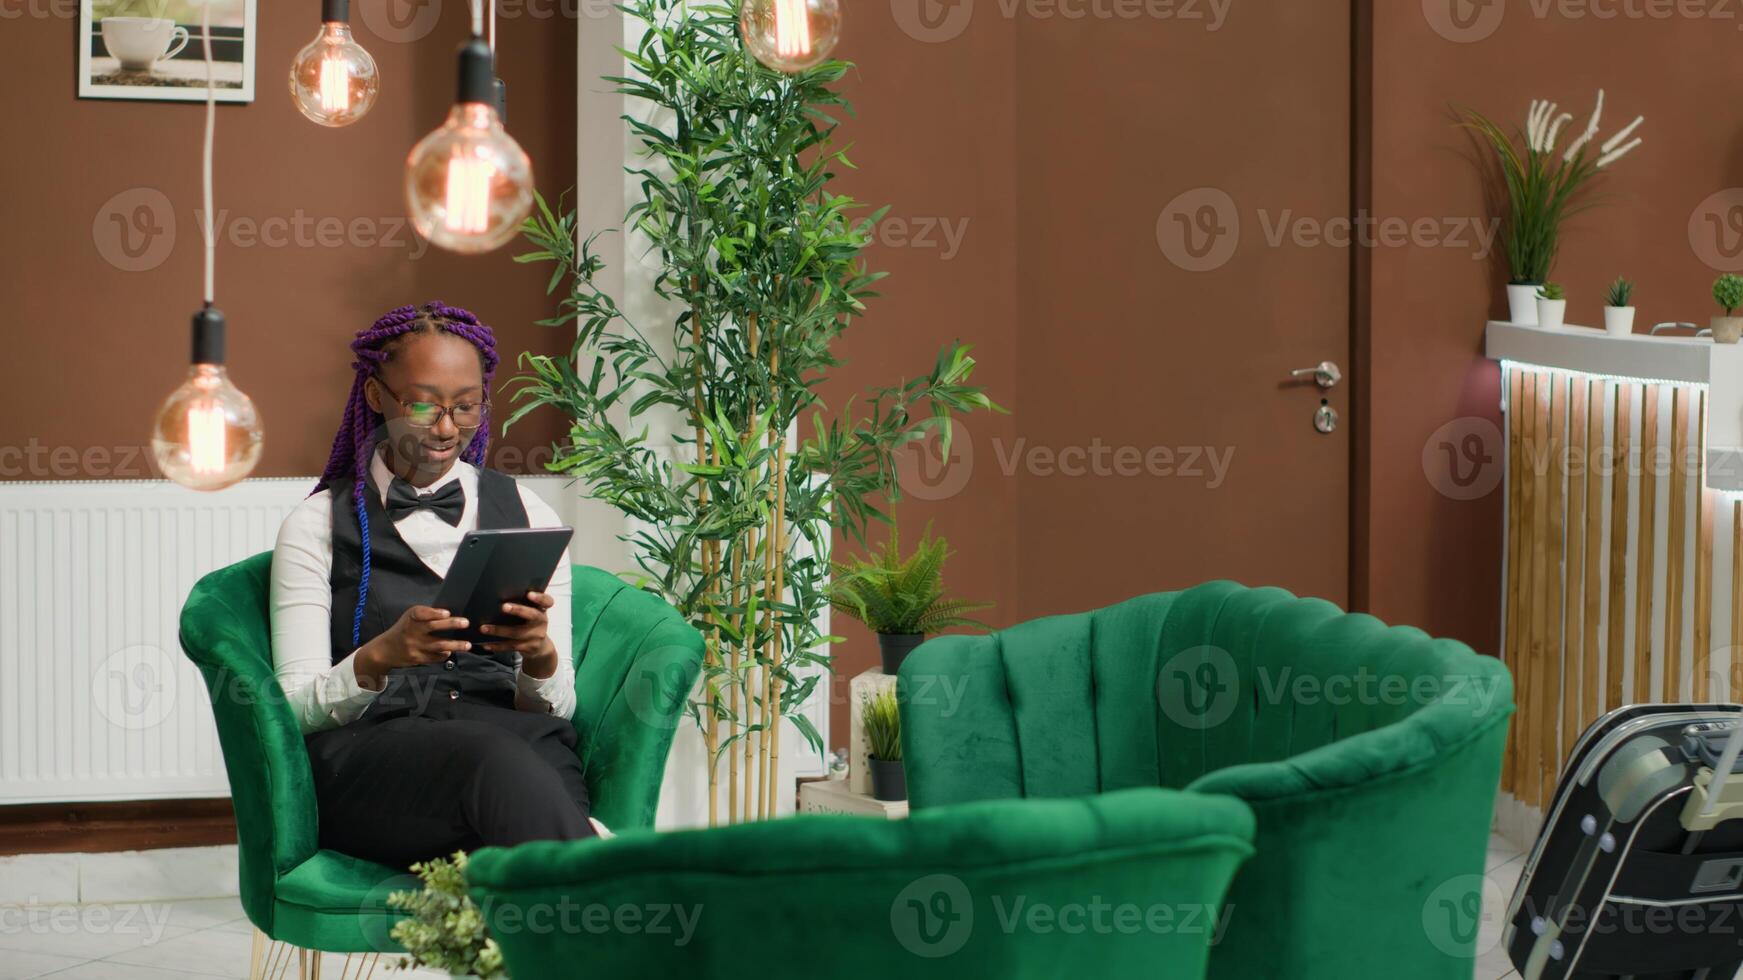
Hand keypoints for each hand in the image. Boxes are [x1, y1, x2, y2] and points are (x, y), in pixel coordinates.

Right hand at [354, 605, 470, 690]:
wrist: (385, 650)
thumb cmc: (404, 630)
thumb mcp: (410, 618)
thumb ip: (426, 616)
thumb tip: (450, 615)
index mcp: (410, 618)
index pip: (421, 613)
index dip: (434, 613)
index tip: (447, 613)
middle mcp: (411, 631)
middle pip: (432, 627)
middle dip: (451, 624)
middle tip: (466, 623)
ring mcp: (414, 646)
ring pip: (438, 645)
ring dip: (455, 645)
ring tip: (467, 645)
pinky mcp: (417, 658)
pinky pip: (435, 657)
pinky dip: (444, 655)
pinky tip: (450, 652)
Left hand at [480, 590, 557, 678]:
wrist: (541, 648)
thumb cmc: (531, 624)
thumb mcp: (532, 613)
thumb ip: (524, 604)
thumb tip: (499, 594)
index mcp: (542, 610)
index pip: (547, 601)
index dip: (540, 598)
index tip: (529, 594)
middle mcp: (541, 622)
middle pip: (532, 615)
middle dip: (518, 610)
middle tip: (504, 606)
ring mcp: (536, 636)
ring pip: (516, 633)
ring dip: (499, 630)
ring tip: (484, 628)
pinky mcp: (528, 647)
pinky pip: (511, 646)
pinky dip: (497, 646)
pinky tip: (486, 644)